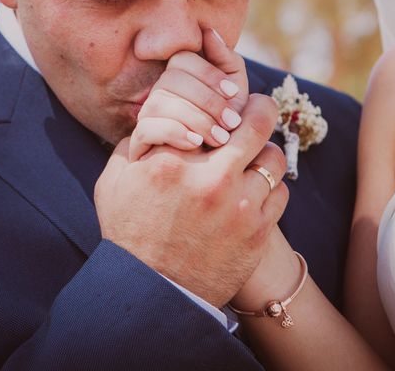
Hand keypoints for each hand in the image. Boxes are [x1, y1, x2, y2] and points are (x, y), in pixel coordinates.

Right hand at [95, 94, 287, 306]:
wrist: (154, 292)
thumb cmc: (130, 234)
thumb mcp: (113, 184)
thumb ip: (133, 144)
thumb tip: (155, 117)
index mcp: (172, 162)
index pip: (209, 109)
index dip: (223, 102)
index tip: (228, 102)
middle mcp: (211, 179)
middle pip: (257, 124)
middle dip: (261, 109)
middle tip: (260, 107)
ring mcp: (240, 207)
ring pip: (274, 158)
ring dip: (265, 153)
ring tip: (255, 156)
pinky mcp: (259, 232)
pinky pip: (281, 192)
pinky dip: (270, 187)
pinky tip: (254, 191)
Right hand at [128, 28, 247, 160]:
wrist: (196, 194)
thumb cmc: (219, 143)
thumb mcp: (231, 101)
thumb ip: (226, 65)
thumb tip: (210, 31)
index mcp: (177, 86)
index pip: (181, 60)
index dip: (209, 72)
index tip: (233, 93)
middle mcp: (156, 99)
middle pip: (172, 79)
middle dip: (207, 99)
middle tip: (231, 124)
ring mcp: (145, 123)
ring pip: (160, 101)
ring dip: (195, 117)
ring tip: (219, 139)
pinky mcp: (134, 149)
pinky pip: (146, 129)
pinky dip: (174, 131)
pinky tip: (195, 144)